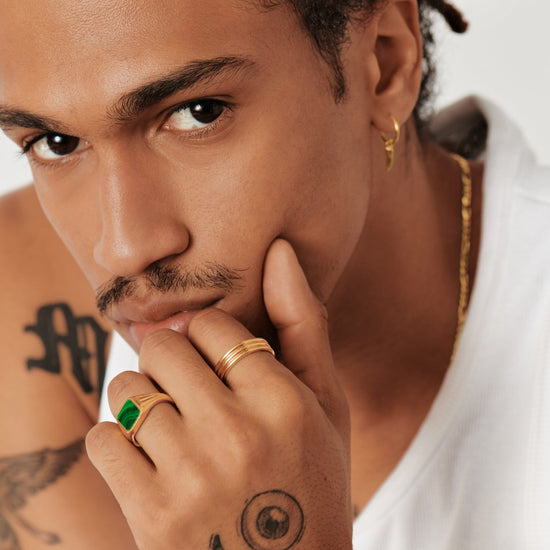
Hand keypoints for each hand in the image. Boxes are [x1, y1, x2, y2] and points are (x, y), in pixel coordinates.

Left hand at [86, 239, 351, 549]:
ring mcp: (192, 477)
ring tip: (170, 426)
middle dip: (169, 361)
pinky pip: (105, 440)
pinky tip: (151, 462)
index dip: (207, 339)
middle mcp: (238, 434)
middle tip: (188, 388)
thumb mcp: (326, 404)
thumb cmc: (311, 479)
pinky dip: (119, 444)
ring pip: (128, 390)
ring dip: (141, 400)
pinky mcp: (151, 517)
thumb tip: (280, 248)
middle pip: (163, 347)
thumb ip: (303, 324)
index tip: (216, 363)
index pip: (210, 325)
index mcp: (284, 402)